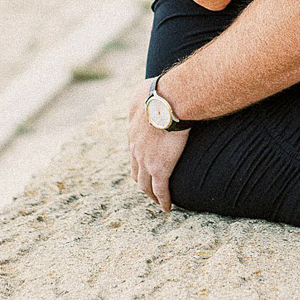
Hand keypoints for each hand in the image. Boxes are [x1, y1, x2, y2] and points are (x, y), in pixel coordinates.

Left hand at [126, 78, 189, 211]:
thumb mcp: (141, 91)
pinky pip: (161, 191)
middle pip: (135, 171)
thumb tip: (146, 92)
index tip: (145, 164)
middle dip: (141, 180)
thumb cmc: (158, 92)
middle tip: (149, 188)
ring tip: (157, 201)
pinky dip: (163, 201)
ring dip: (150, 194)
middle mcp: (134, 148)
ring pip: (144, 184)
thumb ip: (142, 96)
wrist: (167, 102)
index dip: (138, 159)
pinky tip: (167, 208)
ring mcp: (145, 160)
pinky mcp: (159, 169)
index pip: (133, 150)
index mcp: (132, 131)